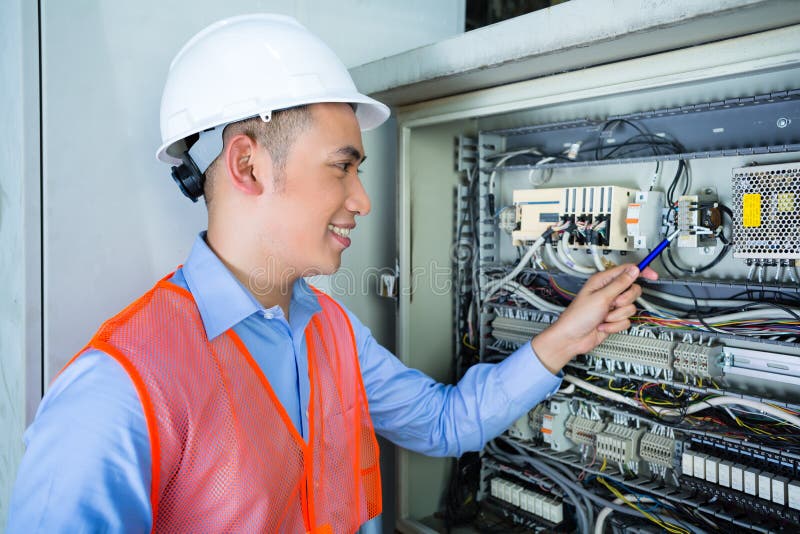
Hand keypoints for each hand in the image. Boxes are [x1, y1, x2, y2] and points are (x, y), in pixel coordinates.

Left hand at [531, 264, 657, 373]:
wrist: (572, 339)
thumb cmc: (578, 317)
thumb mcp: (601, 297)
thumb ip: (620, 284)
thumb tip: (634, 270)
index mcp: (602, 282)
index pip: (626, 271)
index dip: (640, 272)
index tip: (652, 275)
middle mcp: (608, 292)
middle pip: (632, 291)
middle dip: (625, 300)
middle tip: (613, 304)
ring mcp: (611, 307)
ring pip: (630, 308)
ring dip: (617, 316)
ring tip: (604, 317)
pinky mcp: (613, 319)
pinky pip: (626, 321)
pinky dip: (615, 326)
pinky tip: (603, 325)